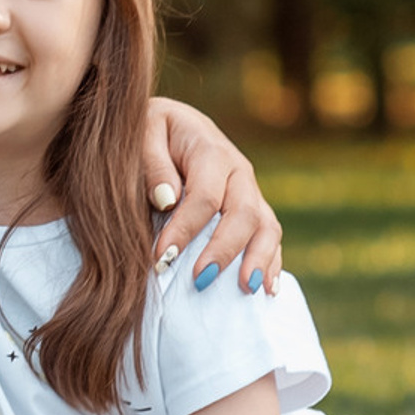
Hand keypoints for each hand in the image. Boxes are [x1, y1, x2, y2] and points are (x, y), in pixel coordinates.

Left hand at [145, 97, 282, 294]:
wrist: (172, 124)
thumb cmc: (151, 133)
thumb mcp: (142, 133)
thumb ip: (152, 164)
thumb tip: (167, 199)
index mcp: (211, 150)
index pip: (205, 195)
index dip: (185, 229)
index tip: (162, 257)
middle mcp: (239, 171)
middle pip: (244, 214)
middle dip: (224, 250)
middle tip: (201, 280)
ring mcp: (250, 191)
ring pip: (266, 226)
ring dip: (259, 260)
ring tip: (247, 290)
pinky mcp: (253, 209)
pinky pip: (269, 236)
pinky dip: (271, 262)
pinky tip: (266, 289)